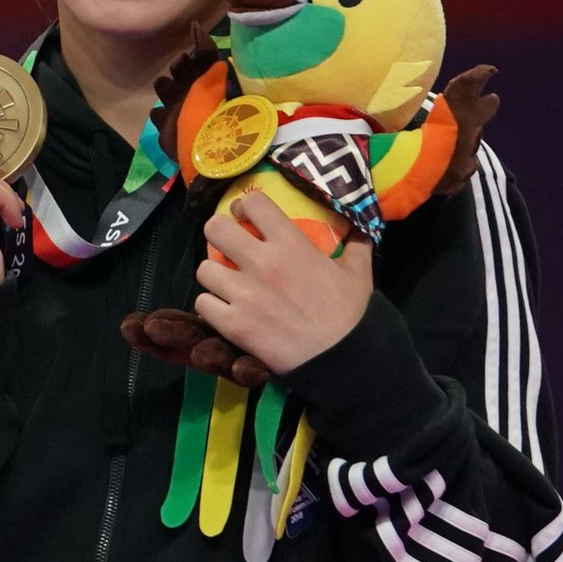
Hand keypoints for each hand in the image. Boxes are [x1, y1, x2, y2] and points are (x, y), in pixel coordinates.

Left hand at [195, 193, 371, 374]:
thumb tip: (360, 228)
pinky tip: (226, 310)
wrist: (341, 357)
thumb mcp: (358, 271)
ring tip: (228, 283)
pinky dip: (212, 307)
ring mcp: (243, 294)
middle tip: (227, 247)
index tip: (245, 215)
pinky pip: (202, 304)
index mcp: (291, 244)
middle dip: (218, 234)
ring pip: (204, 270)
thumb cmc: (351, 313)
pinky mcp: (232, 323)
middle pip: (215, 229)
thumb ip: (355, 245)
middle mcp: (262, 263)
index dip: (244, 207)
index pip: (253, 203)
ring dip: (215, 276)